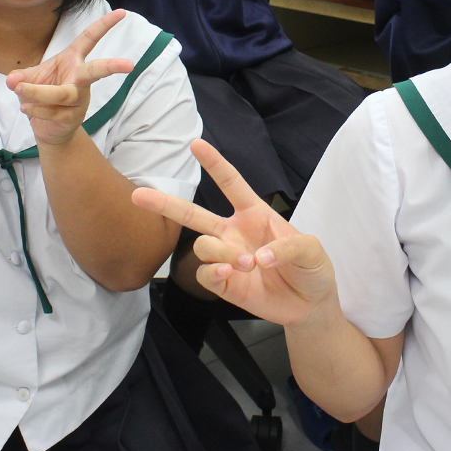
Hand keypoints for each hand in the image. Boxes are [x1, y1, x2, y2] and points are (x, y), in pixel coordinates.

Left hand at [6, 9, 134, 146]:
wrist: (47, 127)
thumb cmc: (42, 94)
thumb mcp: (28, 79)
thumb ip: (20, 76)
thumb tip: (11, 80)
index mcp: (73, 61)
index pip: (90, 39)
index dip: (104, 25)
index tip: (122, 13)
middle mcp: (80, 79)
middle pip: (96, 71)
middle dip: (111, 67)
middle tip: (129, 65)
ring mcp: (80, 100)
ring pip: (64, 94)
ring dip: (40, 91)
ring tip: (20, 88)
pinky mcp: (73, 117)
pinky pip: (54, 111)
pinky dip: (35, 108)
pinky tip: (25, 108)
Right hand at [132, 140, 338, 326]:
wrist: (311, 305)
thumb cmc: (312, 268)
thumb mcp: (312, 250)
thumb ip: (289, 246)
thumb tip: (256, 256)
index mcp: (255, 214)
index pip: (231, 183)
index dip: (215, 164)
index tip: (196, 144)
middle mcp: (234, 232)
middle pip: (193, 214)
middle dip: (165, 204)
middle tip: (137, 195)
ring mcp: (226, 258)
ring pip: (202, 245)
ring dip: (219, 252)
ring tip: (245, 263)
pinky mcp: (224, 283)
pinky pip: (204, 273)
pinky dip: (213, 271)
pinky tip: (227, 273)